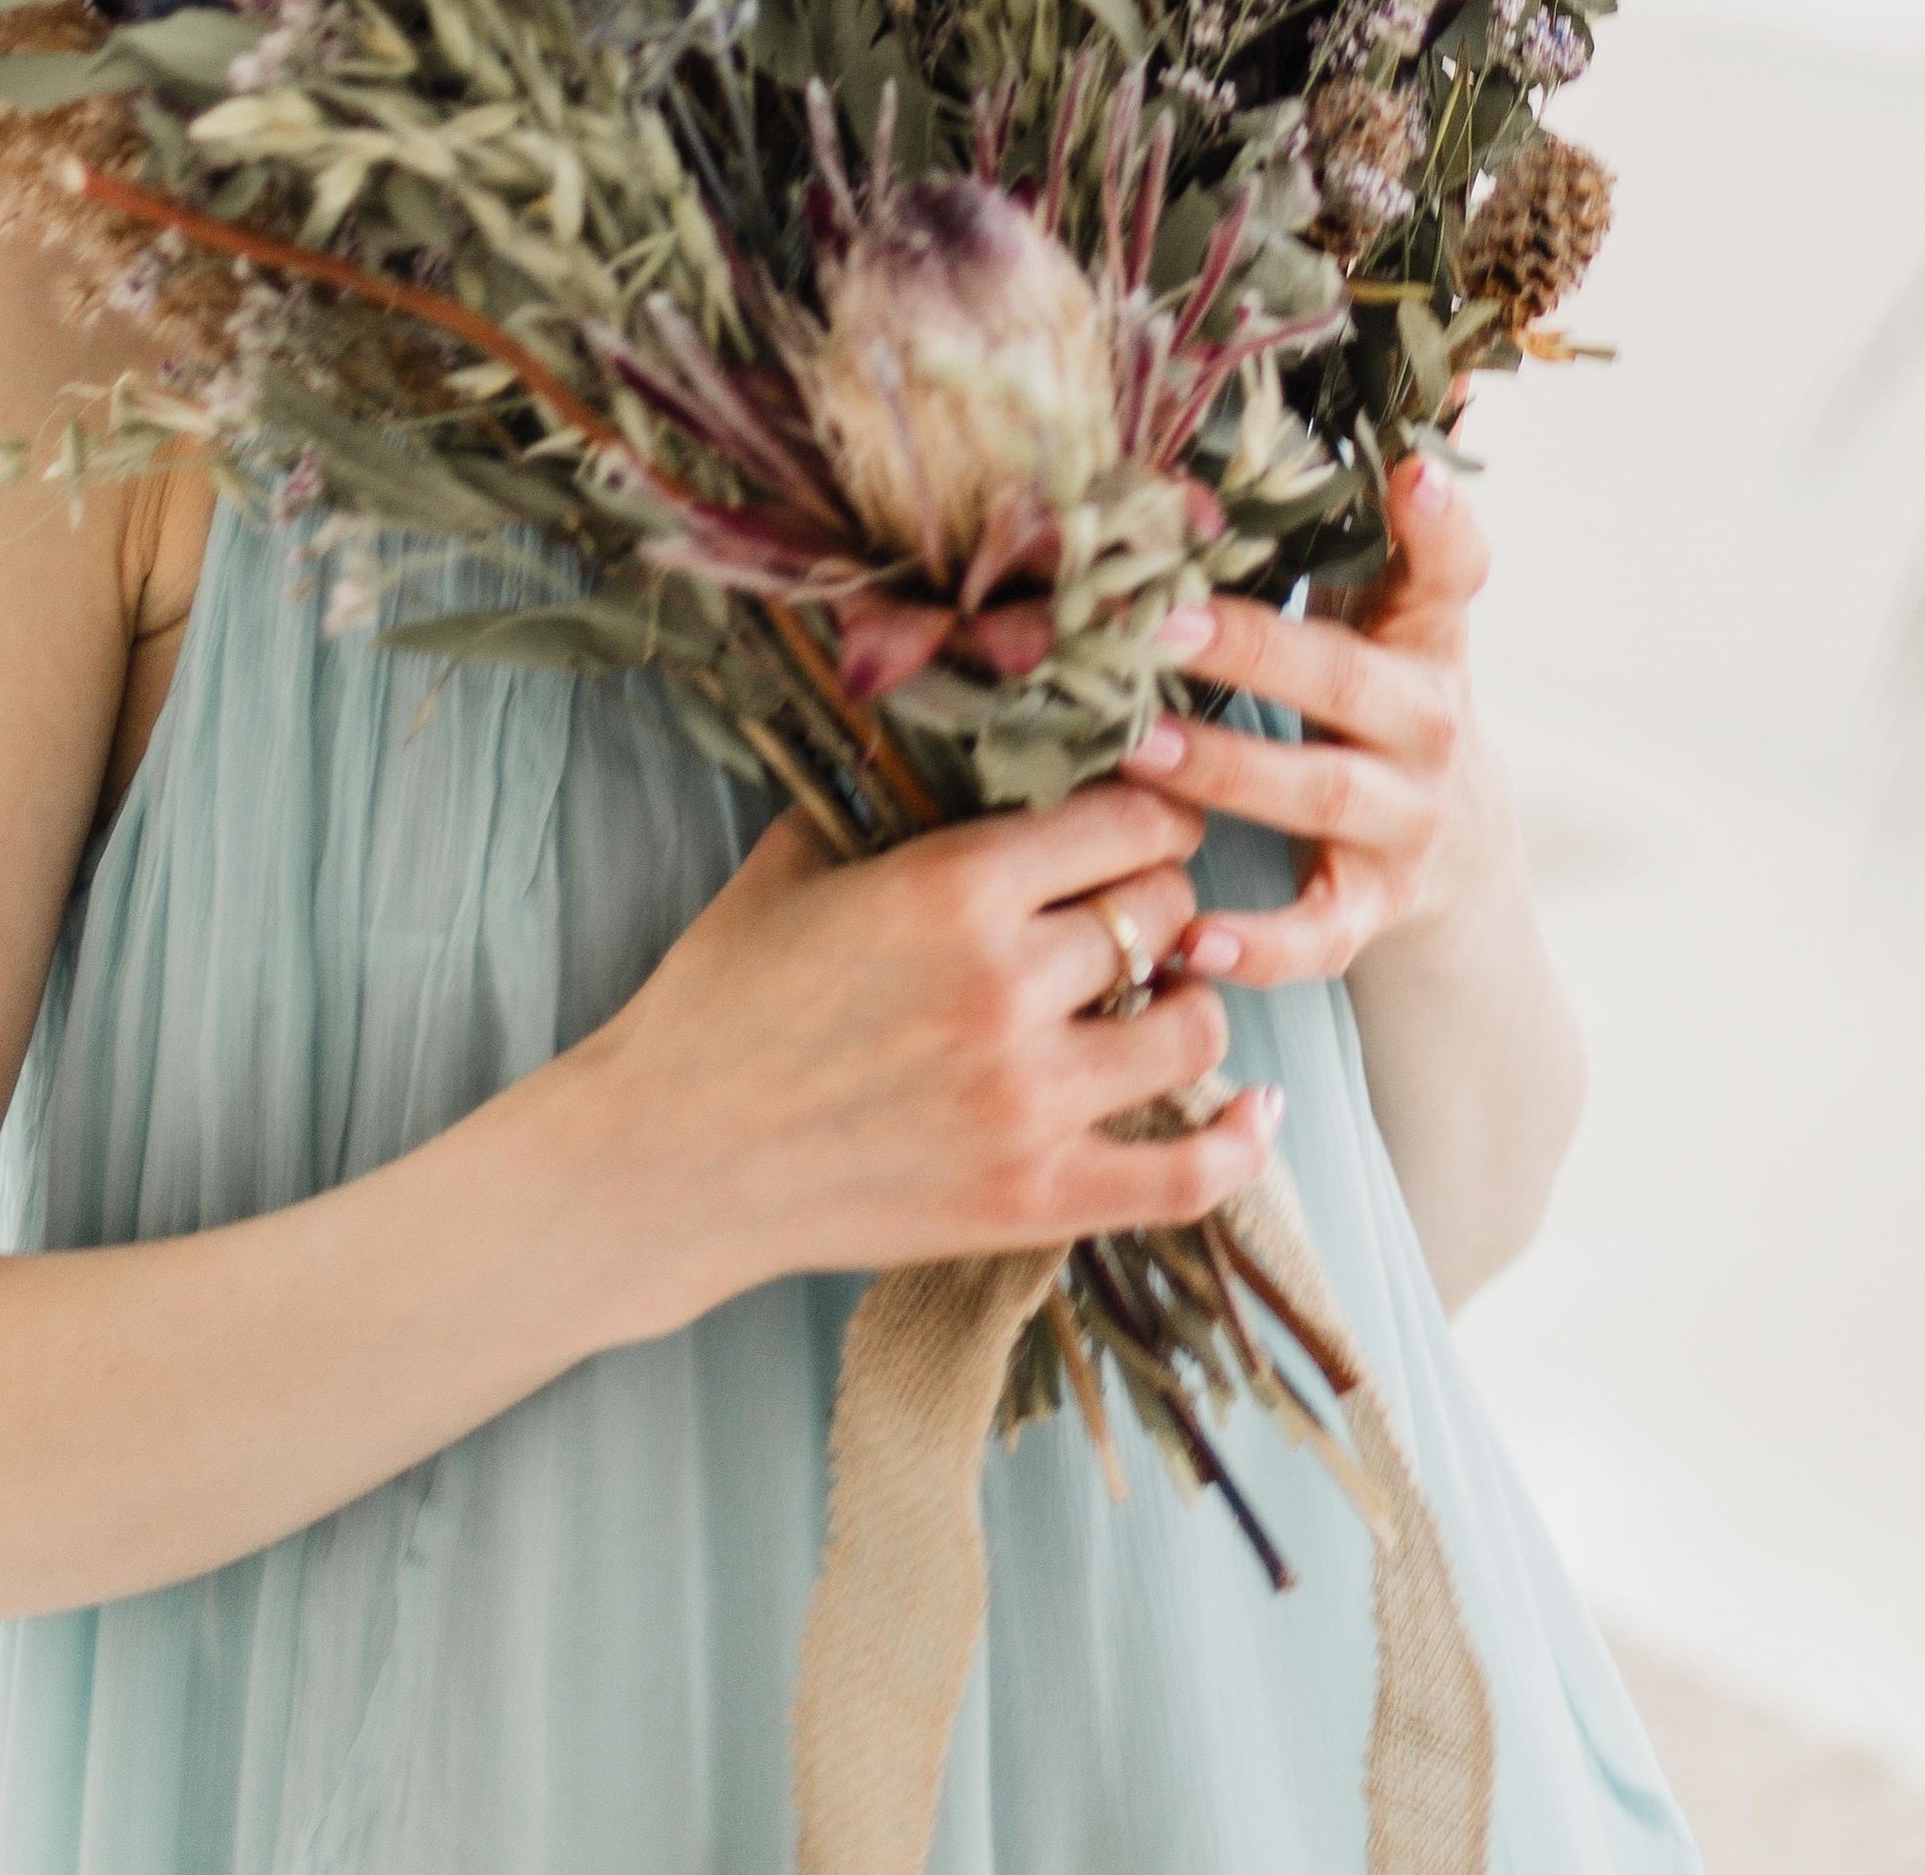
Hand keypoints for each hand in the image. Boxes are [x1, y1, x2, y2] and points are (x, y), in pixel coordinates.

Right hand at [575, 778, 1287, 1320]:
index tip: (1140, 815)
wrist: (668, 1154)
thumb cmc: (722, 994)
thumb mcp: (797, 859)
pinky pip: (1189, 1177)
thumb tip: (973, 724)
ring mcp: (1029, 1103)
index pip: (1129, 817)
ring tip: (1145, 995)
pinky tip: (1256, 1111)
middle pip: (1166, 910)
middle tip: (1126, 905)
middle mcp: (1008, 988)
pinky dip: (1239, 1143)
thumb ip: (895, 792)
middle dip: (1155, 897)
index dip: (1148, 807)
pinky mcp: (1034, 1200)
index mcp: (953, 887)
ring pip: (1195, 1026)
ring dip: (1183, 1000)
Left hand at [1132, 453, 1491, 990]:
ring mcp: (1406, 826)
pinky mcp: (1374, 912)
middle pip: (1349, 684)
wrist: (1456, 864)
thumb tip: (1418, 382)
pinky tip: (1189, 937)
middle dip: (1255, 653)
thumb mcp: (1385, 616)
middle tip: (1157, 627)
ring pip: (1318, 797)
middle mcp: (1427, 729)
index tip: (1410, 473)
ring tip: (1134, 751)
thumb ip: (1361, 523)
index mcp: (1426, 642)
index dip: (1439, 525)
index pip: (1452, 573)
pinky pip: (1319, 934)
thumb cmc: (1374, 703)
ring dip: (1223, 773)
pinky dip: (1257, 942)